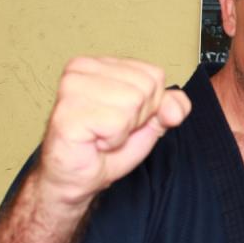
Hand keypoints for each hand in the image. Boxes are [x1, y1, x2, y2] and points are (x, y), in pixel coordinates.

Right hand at [36, 57, 190, 207]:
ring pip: (132, 102)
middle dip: (136, 118)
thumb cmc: (105, 149)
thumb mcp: (149, 124)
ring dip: (123, 130)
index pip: (154, 75)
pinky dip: (112, 140)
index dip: (149, 106)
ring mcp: (71, 88)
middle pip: (145, 87)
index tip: (123, 119)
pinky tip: (94, 141)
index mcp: (101, 64)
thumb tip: (176, 107)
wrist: (76, 179)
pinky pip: (116, 123)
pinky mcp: (67, 113)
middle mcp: (82, 69)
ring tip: (101, 135)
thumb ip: (169, 108)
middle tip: (111, 131)